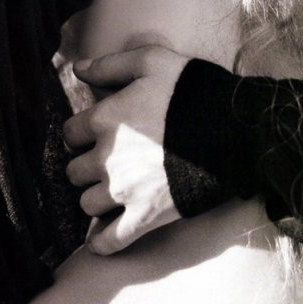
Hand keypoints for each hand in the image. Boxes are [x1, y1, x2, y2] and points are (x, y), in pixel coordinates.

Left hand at [64, 43, 189, 253]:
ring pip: (87, 203)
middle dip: (87, 165)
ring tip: (113, 189)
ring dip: (96, 198)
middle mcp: (107, 157)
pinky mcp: (145, 217)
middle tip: (107, 161)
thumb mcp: (151, 61)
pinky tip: (101, 236)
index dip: (81, 132)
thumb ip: (109, 64)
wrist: (233, 128)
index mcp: (105, 119)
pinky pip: (108, 241)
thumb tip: (76, 69)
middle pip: (74, 170)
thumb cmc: (192, 89)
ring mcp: (125, 191)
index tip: (96, 133)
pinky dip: (101, 242)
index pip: (69, 133)